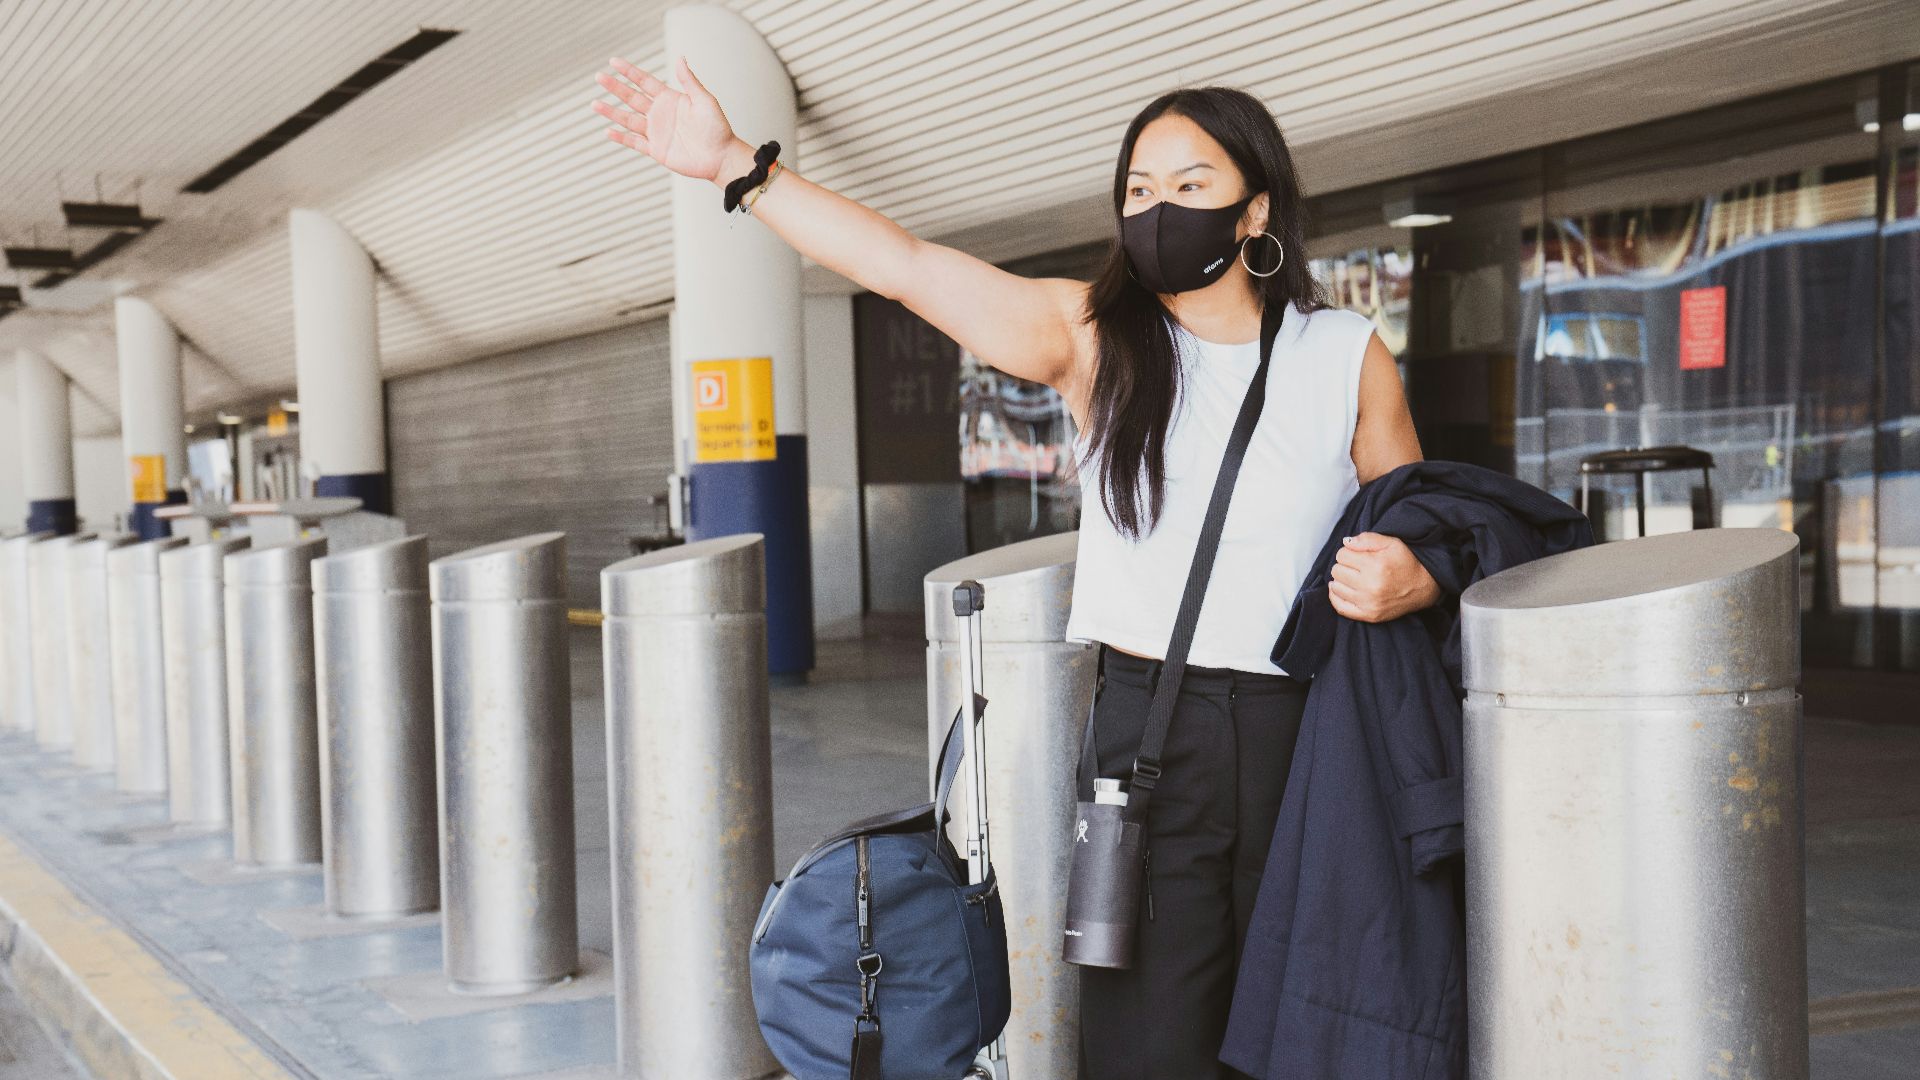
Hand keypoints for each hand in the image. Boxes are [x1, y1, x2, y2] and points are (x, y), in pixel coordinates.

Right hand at [594, 56, 742, 183]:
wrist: (721, 156)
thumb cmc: (717, 128)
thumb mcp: (704, 100)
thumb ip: (689, 81)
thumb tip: (680, 58)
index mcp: (670, 99)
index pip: (645, 81)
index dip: (629, 72)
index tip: (613, 61)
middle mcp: (660, 114)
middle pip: (632, 98)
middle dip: (615, 87)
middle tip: (599, 77)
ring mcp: (657, 132)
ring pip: (628, 119)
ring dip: (612, 112)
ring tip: (594, 104)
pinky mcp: (657, 150)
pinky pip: (635, 143)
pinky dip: (621, 138)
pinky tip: (608, 131)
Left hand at [1328, 532, 1441, 622]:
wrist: (1423, 587)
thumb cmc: (1406, 563)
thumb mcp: (1391, 543)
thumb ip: (1367, 539)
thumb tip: (1345, 542)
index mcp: (1375, 565)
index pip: (1342, 554)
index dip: (1349, 552)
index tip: (1358, 555)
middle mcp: (1371, 586)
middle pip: (1336, 570)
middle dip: (1345, 565)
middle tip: (1358, 566)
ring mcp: (1369, 603)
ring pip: (1336, 586)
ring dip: (1342, 580)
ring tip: (1355, 577)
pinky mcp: (1369, 615)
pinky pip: (1339, 607)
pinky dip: (1336, 596)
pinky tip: (1342, 589)